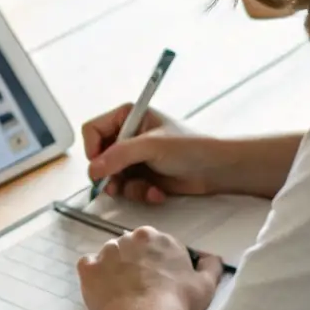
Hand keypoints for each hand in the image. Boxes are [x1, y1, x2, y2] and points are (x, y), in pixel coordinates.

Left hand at [77, 226, 223, 309]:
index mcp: (157, 237)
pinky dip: (94, 276)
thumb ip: (211, 266)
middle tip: (142, 288)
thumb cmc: (178, 303)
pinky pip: (89, 267)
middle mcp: (129, 237)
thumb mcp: (206, 285)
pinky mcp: (89, 269)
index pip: (155, 245)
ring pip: (110, 256)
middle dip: (135, 263)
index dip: (157, 263)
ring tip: (123, 293)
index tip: (159, 280)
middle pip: (131, 247)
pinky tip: (104, 291)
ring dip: (114, 269)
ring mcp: (106, 252)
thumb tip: (212, 257)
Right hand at [83, 104, 225, 203]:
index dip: (93, 149)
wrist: (216, 169)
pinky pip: (127, 189)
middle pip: (99, 157)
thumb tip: (94, 168)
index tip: (101, 166)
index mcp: (129, 116)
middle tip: (117, 185)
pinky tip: (156, 192)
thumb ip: (120, 155)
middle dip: (109, 174)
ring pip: (111, 177)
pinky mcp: (143, 176)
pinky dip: (140, 193)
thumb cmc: (192, 146)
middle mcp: (129, 136)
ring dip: (127, 187)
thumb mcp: (152, 146)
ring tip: (145, 188)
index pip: (93, 130)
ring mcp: (135, 157)